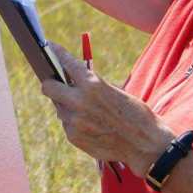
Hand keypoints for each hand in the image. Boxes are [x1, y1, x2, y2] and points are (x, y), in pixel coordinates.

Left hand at [41, 42, 173, 176]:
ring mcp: (74, 121)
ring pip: (58, 107)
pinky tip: (89, 123)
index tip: (49, 47)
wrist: (144, 144)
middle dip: (51, 83)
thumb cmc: (135, 113)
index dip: (56, 53)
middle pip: (48, 87)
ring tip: (84, 108)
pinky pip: (66, 123)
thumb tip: (72, 80)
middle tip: (56, 83)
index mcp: (92, 84)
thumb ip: (92, 85)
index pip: (66, 62)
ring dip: (66, 105)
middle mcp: (79, 101)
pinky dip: (74, 121)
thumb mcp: (115, 91)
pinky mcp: (73, 137)